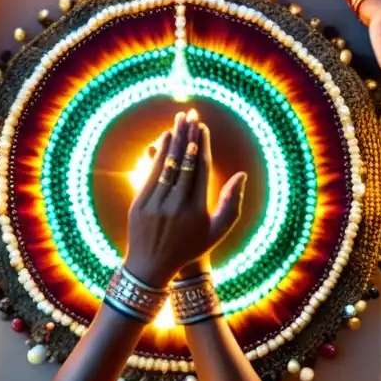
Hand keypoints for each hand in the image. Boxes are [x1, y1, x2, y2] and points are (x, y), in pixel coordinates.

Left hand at [124, 112, 245, 287]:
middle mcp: (176, 205)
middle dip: (187, 136)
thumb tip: (241, 175)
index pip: (200, 170)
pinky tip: (162, 140)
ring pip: (166, 166)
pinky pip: (150, 175)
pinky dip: (157, 157)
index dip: (201, 146)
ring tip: (177, 120)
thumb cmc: (190, 247)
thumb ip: (232, 204)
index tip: (202, 128)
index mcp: (197, 210)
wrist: (153, 266)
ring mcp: (156, 205)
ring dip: (172, 140)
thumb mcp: (217, 231)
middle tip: (190, 114)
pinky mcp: (139, 205)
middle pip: (183, 163)